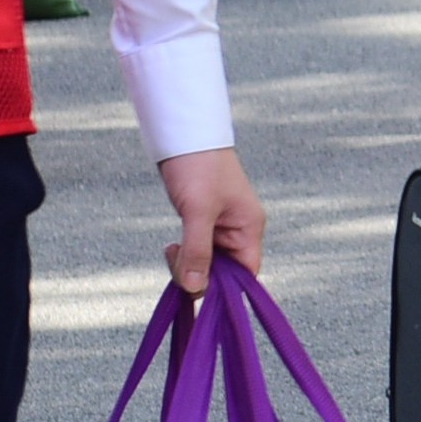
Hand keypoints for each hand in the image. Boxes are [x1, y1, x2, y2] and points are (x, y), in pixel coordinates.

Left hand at [158, 147, 266, 302]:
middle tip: (177, 261)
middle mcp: (239, 230)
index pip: (246, 274)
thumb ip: (197, 251)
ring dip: (188, 263)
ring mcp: (220, 226)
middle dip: (200, 274)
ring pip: (207, 262)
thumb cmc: (197, 165)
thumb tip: (195, 289)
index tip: (198, 287)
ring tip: (171, 249)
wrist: (183, 132)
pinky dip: (184, 254)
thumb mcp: (197, 211)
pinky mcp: (202, 221)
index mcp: (249, 228)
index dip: (225, 288)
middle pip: (225, 272)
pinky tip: (172, 247)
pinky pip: (197, 250)